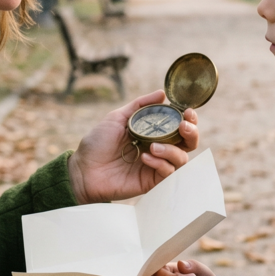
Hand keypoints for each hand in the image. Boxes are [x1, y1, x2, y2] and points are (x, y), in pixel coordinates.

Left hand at [68, 90, 199, 203]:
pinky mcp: (151, 182)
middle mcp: (158, 148)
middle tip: (183, 126)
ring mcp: (156, 166)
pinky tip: (145, 158)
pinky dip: (161, 163)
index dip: (189, 119)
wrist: (83, 169)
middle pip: (188, 143)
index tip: (187, 111)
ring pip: (181, 159)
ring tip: (153, 146)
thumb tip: (162, 93)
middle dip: (191, 133)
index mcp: (152, 133)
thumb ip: (140, 105)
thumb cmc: (97, 143)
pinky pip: (168, 173)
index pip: (179, 126)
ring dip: (172, 150)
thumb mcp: (117, 117)